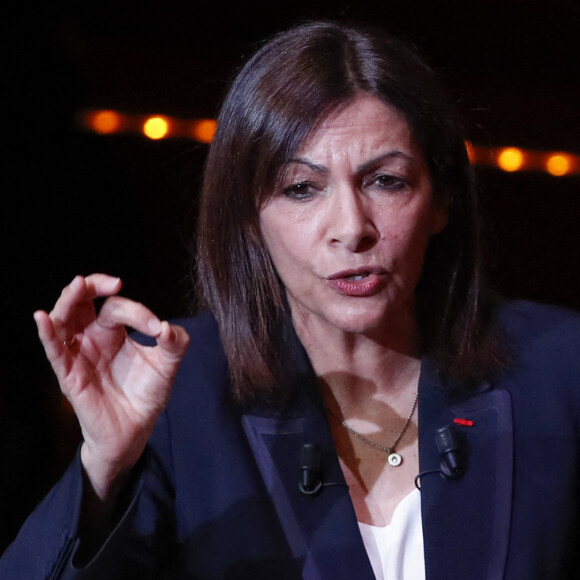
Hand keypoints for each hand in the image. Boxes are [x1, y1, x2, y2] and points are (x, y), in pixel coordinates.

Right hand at [34, 274, 189, 499]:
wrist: (137, 430)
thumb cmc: (146, 394)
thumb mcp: (167, 365)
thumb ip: (175, 344)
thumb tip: (168, 327)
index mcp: (113, 332)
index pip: (116, 308)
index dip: (137, 312)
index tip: (157, 327)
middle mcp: (92, 338)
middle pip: (81, 302)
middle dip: (92, 285)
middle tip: (113, 283)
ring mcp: (79, 355)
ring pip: (63, 319)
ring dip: (68, 300)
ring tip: (78, 285)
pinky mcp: (70, 376)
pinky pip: (54, 352)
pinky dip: (47, 333)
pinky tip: (43, 318)